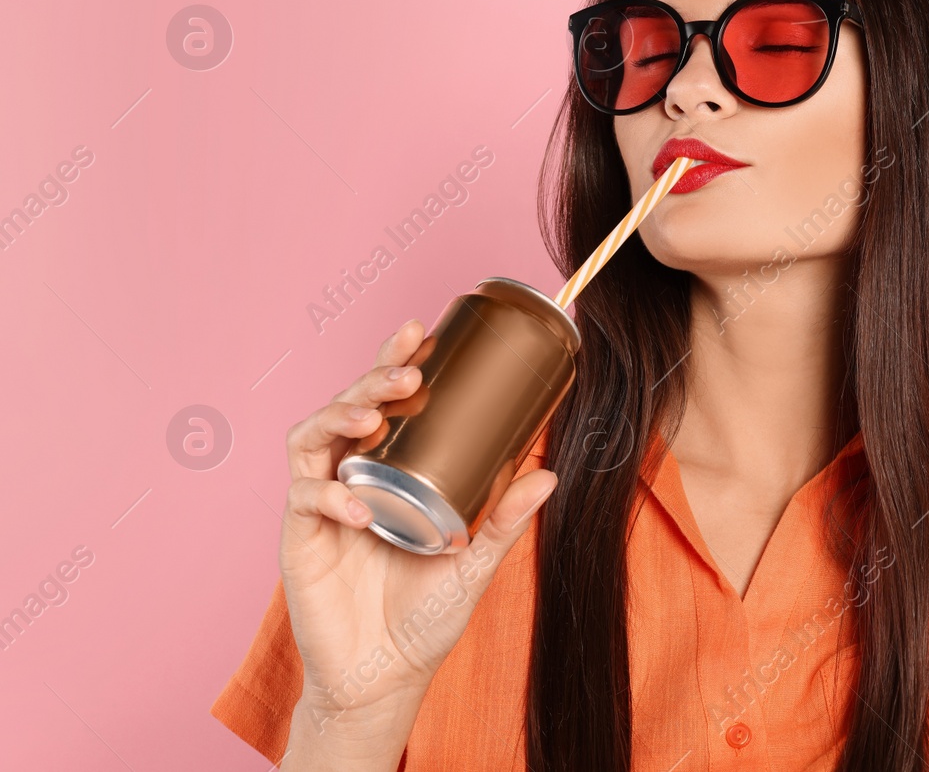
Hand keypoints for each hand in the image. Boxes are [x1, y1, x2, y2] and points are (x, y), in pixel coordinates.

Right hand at [277, 319, 558, 737]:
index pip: (389, 401)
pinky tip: (356, 507)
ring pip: (315, 436)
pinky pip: (305, 499)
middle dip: (375, 378)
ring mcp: (322, 502)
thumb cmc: (425, 615)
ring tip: (373, 416)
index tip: (421, 331)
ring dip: (341, 415)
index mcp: (392, 469)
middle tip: (408, 372)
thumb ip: (506, 518)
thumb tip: (550, 472)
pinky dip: (329, 495)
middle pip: (350, 405)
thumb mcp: (476, 560)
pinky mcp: (299, 536)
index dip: (398, 361)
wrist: (384, 677)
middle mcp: (352, 475)